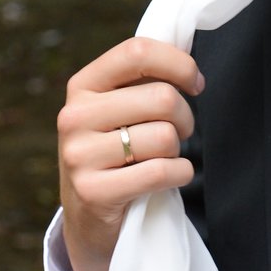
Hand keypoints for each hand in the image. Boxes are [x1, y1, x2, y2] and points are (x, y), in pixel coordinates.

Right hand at [57, 37, 202, 270]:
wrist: (89, 218)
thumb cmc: (116, 154)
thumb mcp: (116, 110)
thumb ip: (142, 82)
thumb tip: (188, 57)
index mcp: (82, 86)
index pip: (137, 52)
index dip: (179, 64)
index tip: (196, 84)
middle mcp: (74, 116)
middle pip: (161, 98)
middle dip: (185, 117)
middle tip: (180, 132)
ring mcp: (79, 155)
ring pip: (164, 137)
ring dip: (179, 151)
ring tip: (164, 157)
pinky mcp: (93, 191)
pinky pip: (162, 172)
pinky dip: (179, 175)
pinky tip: (169, 178)